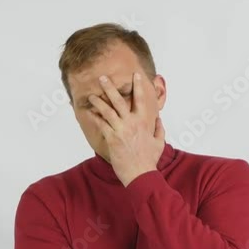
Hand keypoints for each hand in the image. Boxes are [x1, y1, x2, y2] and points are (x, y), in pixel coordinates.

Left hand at [87, 71, 164, 185]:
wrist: (140, 173)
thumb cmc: (150, 159)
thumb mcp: (159, 142)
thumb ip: (159, 129)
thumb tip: (159, 119)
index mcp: (143, 122)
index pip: (140, 99)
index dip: (138, 85)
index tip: (135, 75)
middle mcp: (131, 123)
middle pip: (119, 100)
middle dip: (109, 87)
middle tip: (102, 78)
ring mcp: (120, 130)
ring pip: (107, 111)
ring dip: (98, 101)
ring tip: (91, 95)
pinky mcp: (112, 138)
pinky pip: (101, 125)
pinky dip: (95, 118)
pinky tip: (90, 113)